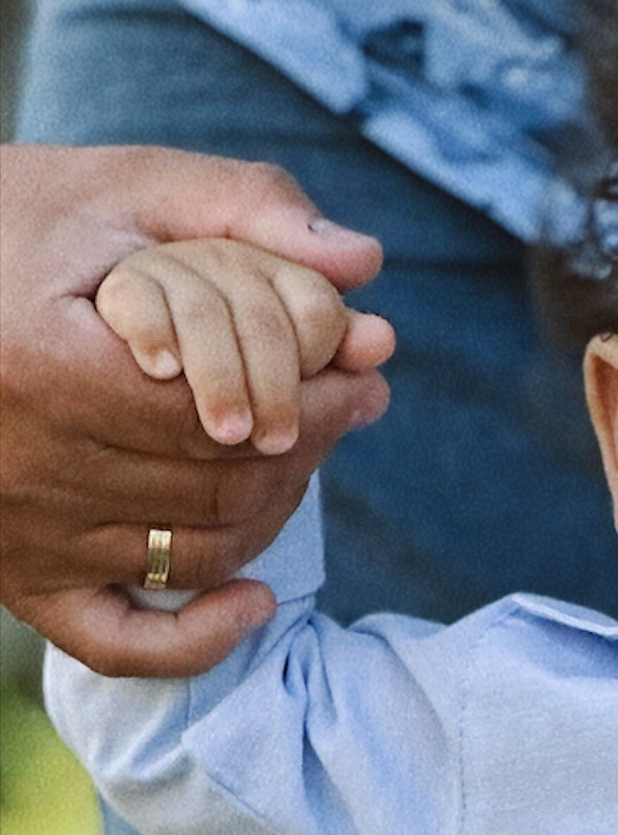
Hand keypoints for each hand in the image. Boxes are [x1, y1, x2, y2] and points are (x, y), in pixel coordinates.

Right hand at [0, 144, 391, 677]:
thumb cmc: (15, 226)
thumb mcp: (118, 188)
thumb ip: (240, 203)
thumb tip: (365, 260)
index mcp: (39, 366)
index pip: (221, 414)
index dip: (313, 392)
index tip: (364, 362)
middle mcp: (26, 467)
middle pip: (218, 486)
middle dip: (308, 443)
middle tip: (354, 402)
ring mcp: (24, 535)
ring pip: (199, 554)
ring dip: (275, 512)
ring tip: (308, 457)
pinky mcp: (23, 582)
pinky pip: (125, 645)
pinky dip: (202, 637)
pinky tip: (257, 599)